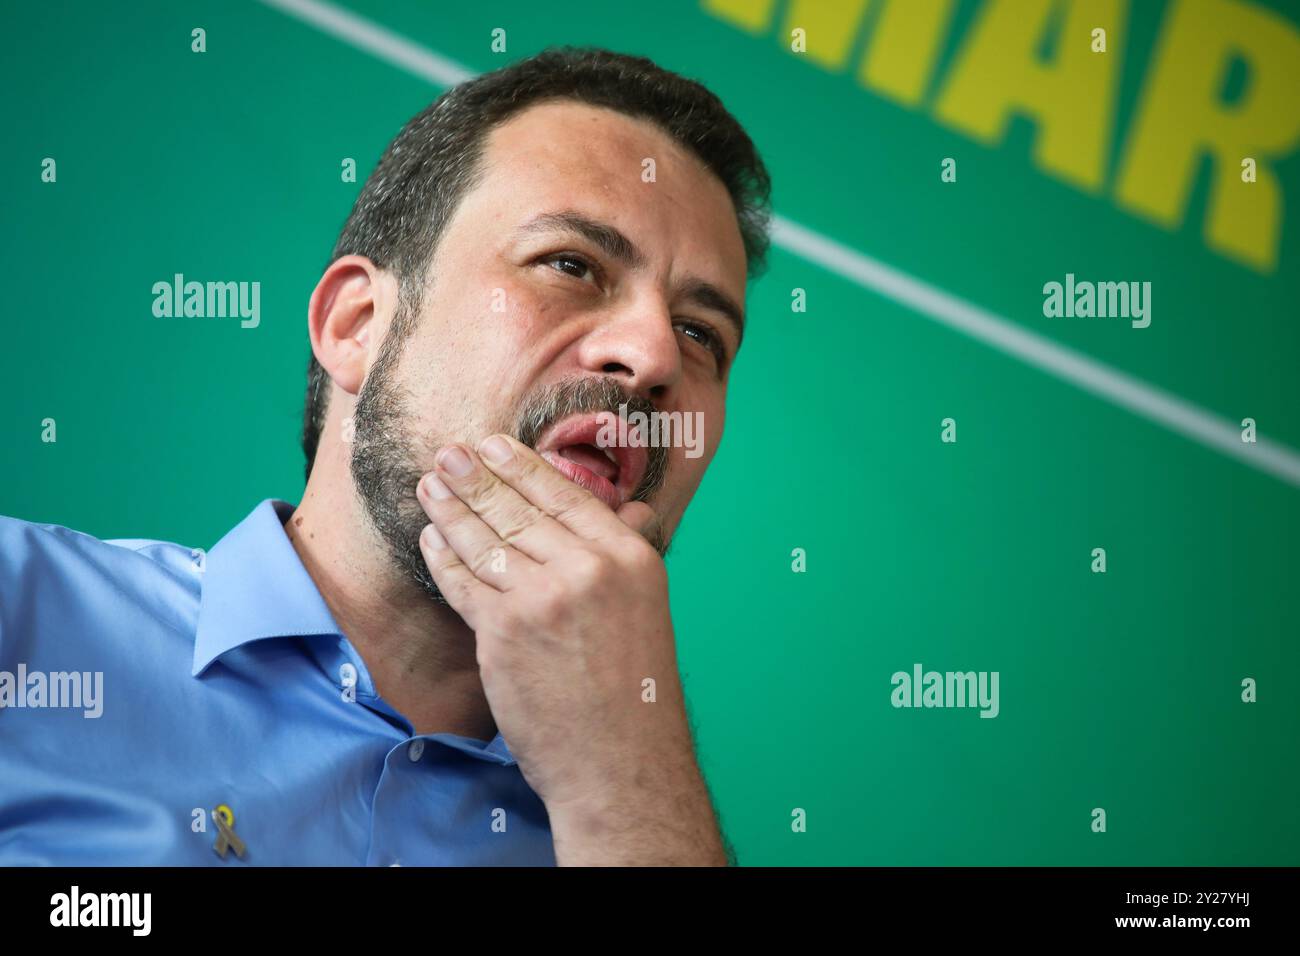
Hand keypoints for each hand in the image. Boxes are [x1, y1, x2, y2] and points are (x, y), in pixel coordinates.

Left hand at [415, 434, 725, 863]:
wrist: (620, 762)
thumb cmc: (636, 690)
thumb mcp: (648, 607)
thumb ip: (629, 552)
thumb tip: (627, 509)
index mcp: (629, 558)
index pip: (565, 496)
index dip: (522, 466)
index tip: (494, 445)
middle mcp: (587, 570)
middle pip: (517, 511)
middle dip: (475, 478)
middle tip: (446, 453)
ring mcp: (541, 599)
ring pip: (485, 542)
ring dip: (451, 509)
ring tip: (430, 485)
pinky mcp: (503, 632)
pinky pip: (463, 583)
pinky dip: (442, 558)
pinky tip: (430, 540)